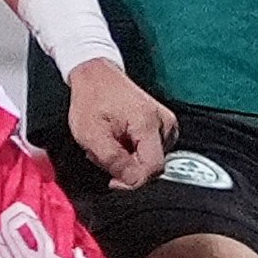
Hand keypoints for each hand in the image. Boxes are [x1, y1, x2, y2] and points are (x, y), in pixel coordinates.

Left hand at [68, 60, 174, 190]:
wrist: (96, 75)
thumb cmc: (91, 100)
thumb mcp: (91, 135)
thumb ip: (113, 160)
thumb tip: (131, 181)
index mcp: (149, 124)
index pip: (152, 169)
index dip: (131, 181)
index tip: (111, 178)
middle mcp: (164, 123)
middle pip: (153, 166)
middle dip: (128, 169)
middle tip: (105, 154)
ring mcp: (166, 123)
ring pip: (151, 161)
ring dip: (129, 161)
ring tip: (111, 144)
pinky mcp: (163, 125)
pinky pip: (152, 152)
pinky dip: (134, 152)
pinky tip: (120, 141)